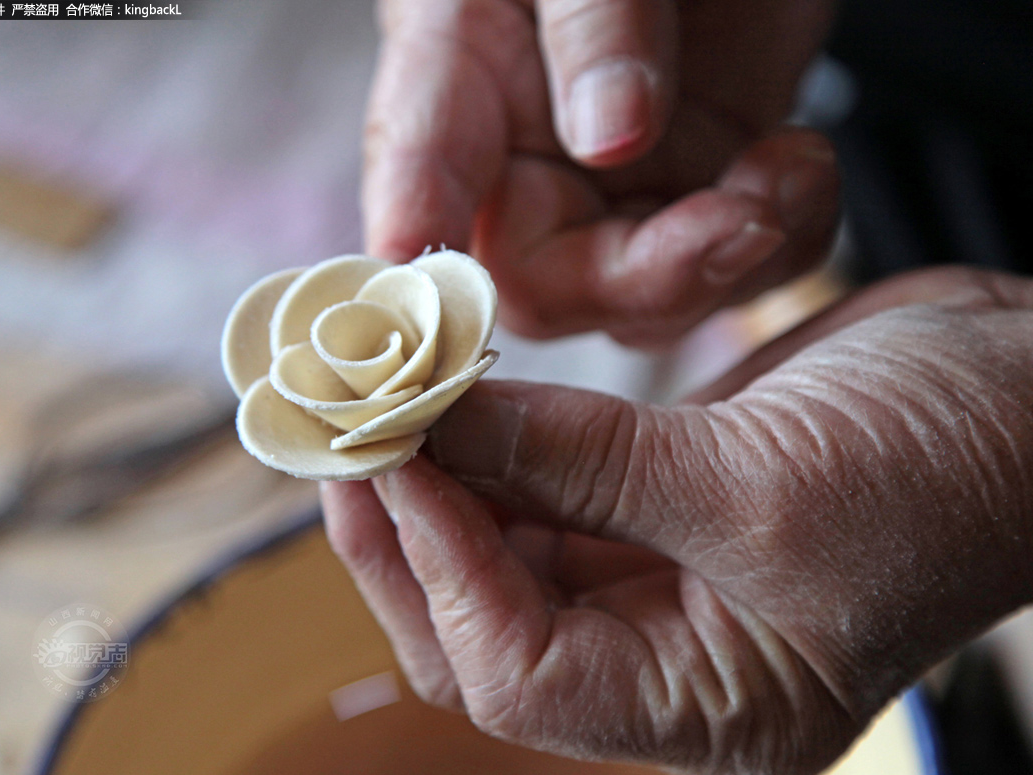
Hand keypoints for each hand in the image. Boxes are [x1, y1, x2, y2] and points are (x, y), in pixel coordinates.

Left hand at [322, 267, 1032, 774]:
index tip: (385, 458)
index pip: (519, 674)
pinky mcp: (663, 511)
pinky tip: (454, 398)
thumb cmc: (955, 464)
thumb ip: (579, 459)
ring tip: (383, 404)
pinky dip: (493, 449)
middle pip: (486, 624)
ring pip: (504, 555)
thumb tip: (432, 424)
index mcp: (714, 709)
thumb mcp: (756, 476)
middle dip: (410, 532)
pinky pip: (546, 495)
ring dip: (441, 480)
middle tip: (348, 436)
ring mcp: (666, 586)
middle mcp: (674, 663)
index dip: (440, 566)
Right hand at [364, 0, 840, 344]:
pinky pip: (735, 264)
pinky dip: (786, 240)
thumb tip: (613, 137)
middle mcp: (527, 156)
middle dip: (647, 277)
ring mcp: (616, 184)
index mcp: (458, 81)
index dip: (421, 239)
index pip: (418, 182)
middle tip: (740, 218)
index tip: (425, 265)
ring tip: (793, 167)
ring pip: (647, 301)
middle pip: (546, 286)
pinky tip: (802, 166)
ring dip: (730, 262)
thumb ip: (592, 21)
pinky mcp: (701, 186)